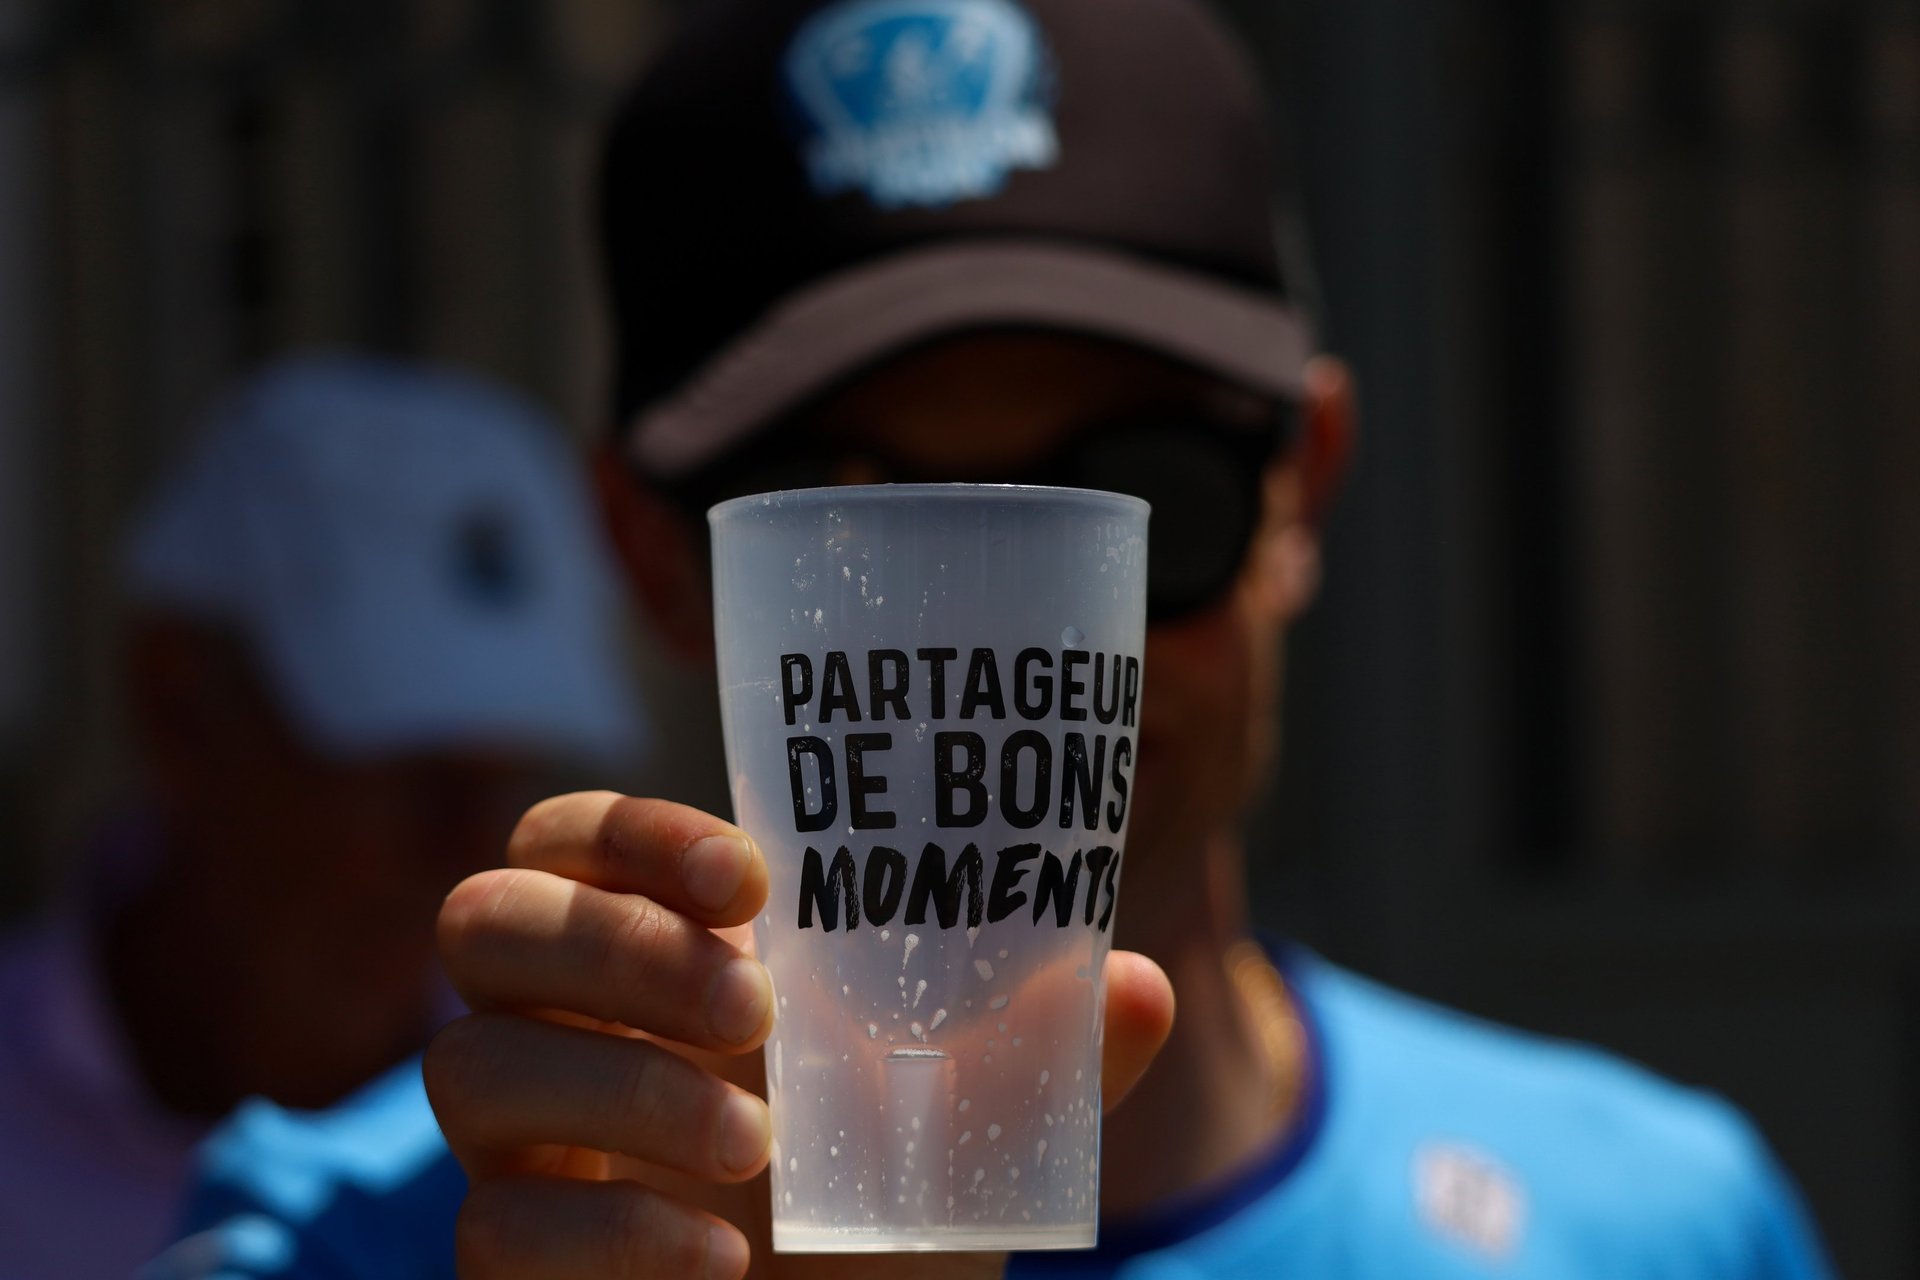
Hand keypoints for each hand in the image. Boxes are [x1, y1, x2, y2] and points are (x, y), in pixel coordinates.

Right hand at [427, 792, 1174, 1278]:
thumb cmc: (895, 1209)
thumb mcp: (980, 1122)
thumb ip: (1046, 1050)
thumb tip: (1137, 984)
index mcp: (654, 958)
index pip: (568, 838)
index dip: (630, 834)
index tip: (752, 877)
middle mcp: (563, 1034)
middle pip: (482, 922)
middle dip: (613, 946)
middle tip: (754, 1005)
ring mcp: (522, 1152)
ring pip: (466, 1069)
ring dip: (623, 1094)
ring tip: (758, 1143)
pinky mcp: (510, 1263)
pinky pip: (493, 1230)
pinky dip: (610, 1238)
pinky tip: (719, 1265)